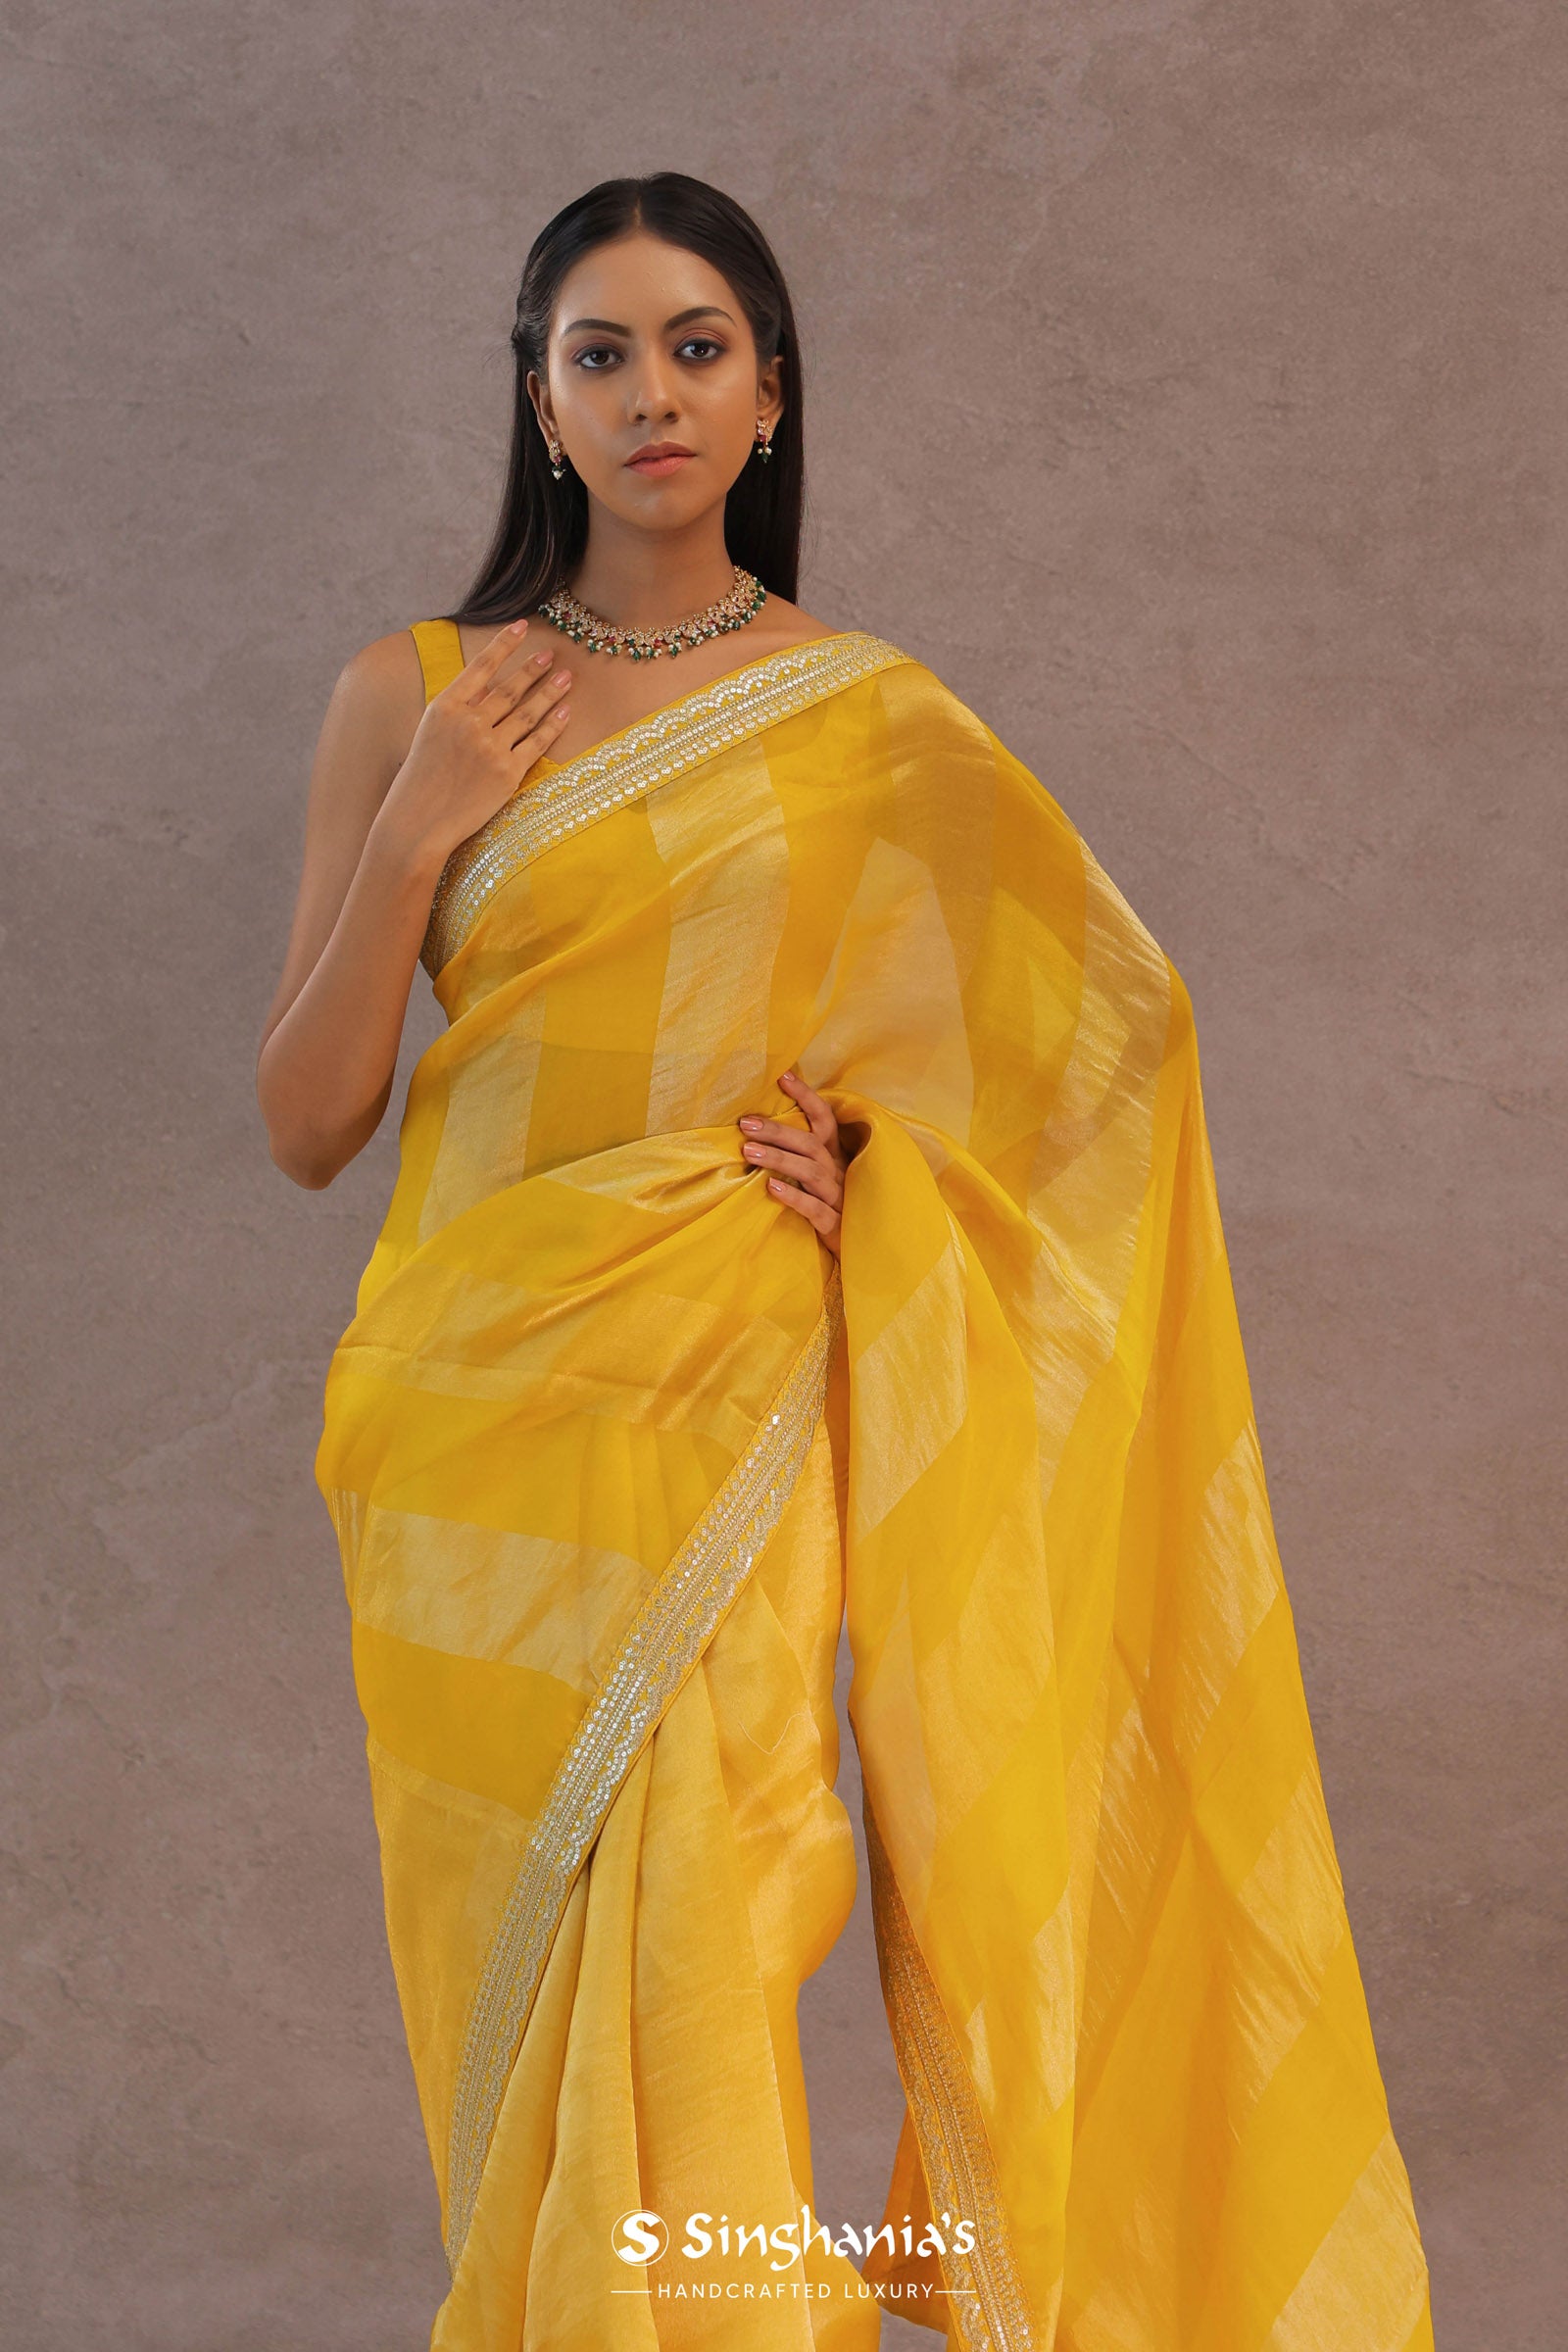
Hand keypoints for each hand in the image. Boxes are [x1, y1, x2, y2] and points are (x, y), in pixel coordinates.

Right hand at [377, 619, 572, 871]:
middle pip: (509, 689)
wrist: (418, 821)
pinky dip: (553, 726)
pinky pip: (536, 743)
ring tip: (566, 678)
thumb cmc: (420, 778)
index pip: (480, 667)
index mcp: (445, 707)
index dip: (503, 644)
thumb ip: (458, 709)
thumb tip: (486, 690)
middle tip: (553, 654)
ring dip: (549, 692)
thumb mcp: (429, 733)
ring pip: (527, 713)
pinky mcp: (507, 773)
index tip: (521, 626)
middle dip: (533, 669)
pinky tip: (565, 712)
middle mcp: (468, 723)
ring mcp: (489, 748)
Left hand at [738, 1070, 849, 1257]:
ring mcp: (840, 1198)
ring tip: (748, 1150)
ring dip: (779, 1158)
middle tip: (746, 1123)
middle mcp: (840, 1172)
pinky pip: (815, 1209)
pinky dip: (794, 1197)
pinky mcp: (835, 1225)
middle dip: (778, 1131)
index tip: (782, 1076)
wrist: (864, 1253)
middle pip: (811, 1144)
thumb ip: (803, 1157)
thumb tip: (762, 1130)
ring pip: (811, 1172)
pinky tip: (771, 1188)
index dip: (807, 1096)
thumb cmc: (835, 1209)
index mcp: (837, 1157)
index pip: (825, 1119)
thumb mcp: (822, 1179)